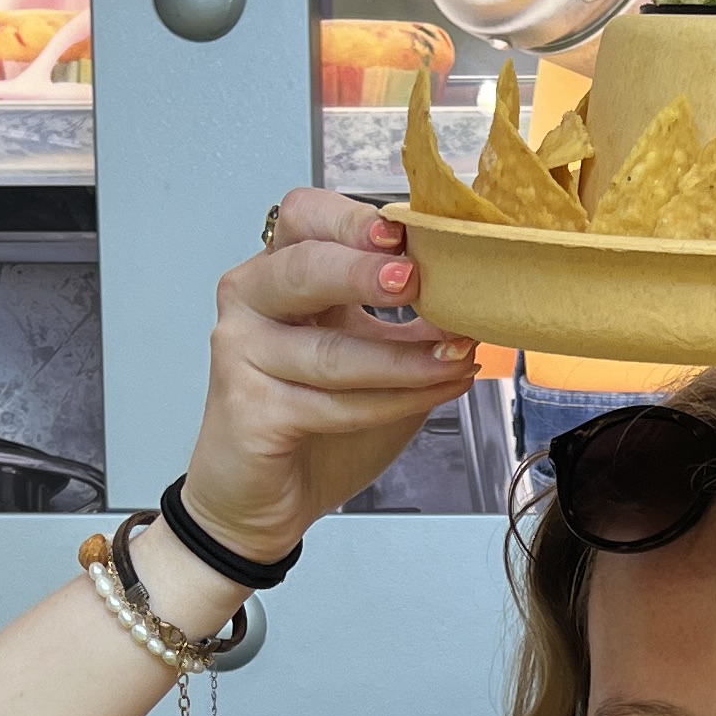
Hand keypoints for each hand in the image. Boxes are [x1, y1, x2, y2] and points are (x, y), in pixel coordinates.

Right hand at [183, 191, 478, 557]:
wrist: (263, 499)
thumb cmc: (312, 420)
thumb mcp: (368, 355)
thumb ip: (404, 325)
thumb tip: (473, 302)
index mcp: (279, 273)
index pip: (303, 216)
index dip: (349, 219)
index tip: (401, 235)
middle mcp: (251, 303)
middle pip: (303, 269)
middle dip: (364, 272)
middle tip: (416, 280)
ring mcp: (242, 356)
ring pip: (332, 350)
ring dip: (405, 358)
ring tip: (458, 358)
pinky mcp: (250, 411)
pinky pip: (333, 404)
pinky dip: (392, 402)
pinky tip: (435, 393)